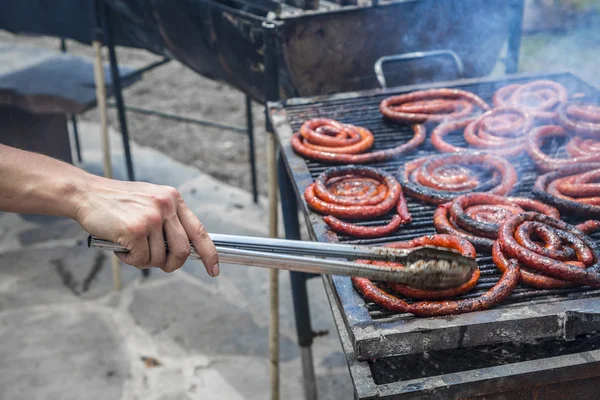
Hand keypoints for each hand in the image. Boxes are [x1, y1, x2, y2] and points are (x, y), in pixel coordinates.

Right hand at [73, 176, 218, 275]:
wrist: (86, 194)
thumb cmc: (117, 202)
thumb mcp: (150, 202)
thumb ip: (168, 220)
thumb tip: (182, 251)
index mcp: (173, 199)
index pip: (199, 230)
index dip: (209, 253)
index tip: (214, 270)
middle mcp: (166, 206)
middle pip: (182, 251)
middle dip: (172, 265)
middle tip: (159, 265)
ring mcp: (152, 217)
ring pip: (159, 258)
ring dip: (144, 261)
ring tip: (130, 249)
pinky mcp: (135, 230)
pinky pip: (140, 259)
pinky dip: (130, 260)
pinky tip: (120, 248)